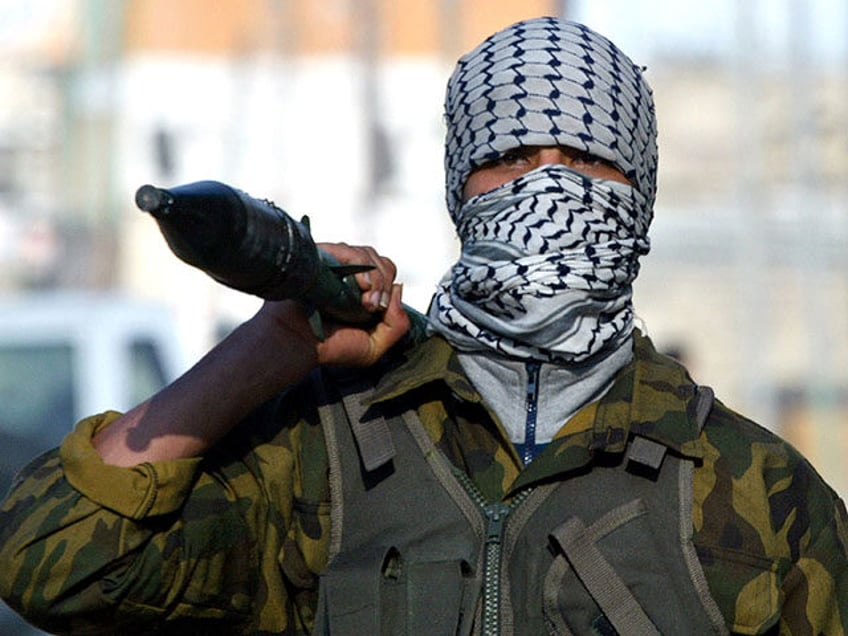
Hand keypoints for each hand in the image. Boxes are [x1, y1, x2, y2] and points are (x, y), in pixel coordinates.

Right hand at [254, 242, 409, 369]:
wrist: (298, 343)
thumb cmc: (330, 346)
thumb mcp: (375, 345)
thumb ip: (398, 323)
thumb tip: (399, 289)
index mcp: (362, 291)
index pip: (387, 273)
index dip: (388, 288)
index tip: (378, 308)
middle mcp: (349, 275)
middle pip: (382, 262)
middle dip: (384, 284)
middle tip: (371, 306)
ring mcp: (335, 264)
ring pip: (368, 255)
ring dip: (374, 278)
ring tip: (363, 301)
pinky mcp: (322, 257)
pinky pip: (348, 251)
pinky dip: (360, 266)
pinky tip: (358, 285)